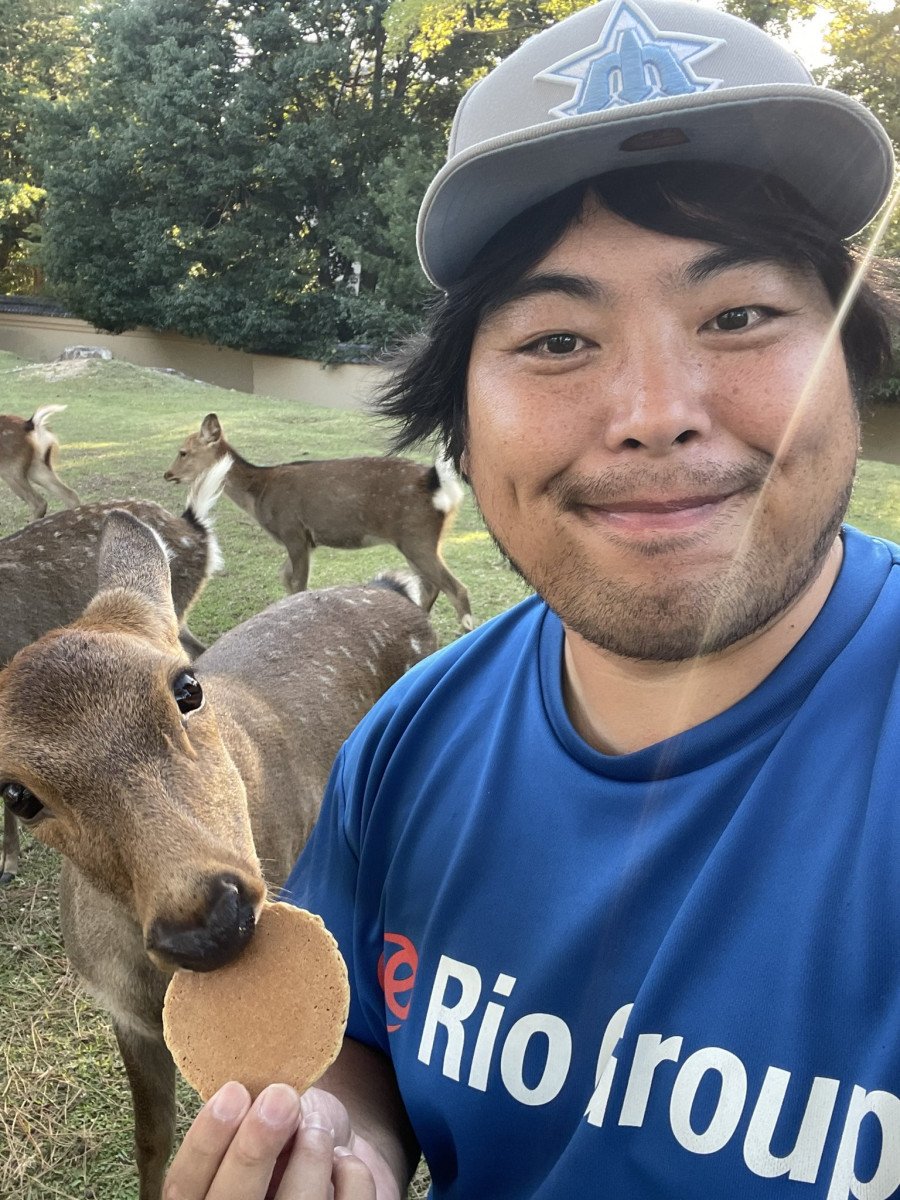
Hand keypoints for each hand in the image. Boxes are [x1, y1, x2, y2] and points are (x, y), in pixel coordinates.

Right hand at [163, 1081, 401, 1198]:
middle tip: (280, 1097)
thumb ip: (242, 1121)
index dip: (205, 1142)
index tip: (233, 1092)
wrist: (332, 1173)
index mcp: (206, 1196)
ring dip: (309, 1156)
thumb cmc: (283, 1145)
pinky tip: (342, 1156)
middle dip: (254, 1148)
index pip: (184, 1185)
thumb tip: (252, 1094)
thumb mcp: (252, 1127)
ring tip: (316, 1126)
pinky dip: (351, 1175)